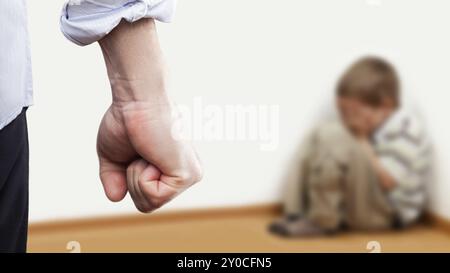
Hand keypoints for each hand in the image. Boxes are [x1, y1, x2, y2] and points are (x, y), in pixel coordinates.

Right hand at [96, 19, 201, 211]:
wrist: (136, 101)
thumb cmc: (127, 120)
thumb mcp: (114, 156)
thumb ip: (114, 178)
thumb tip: (116, 198)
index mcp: (172, 171)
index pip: (145, 199)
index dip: (128, 179)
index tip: (136, 150)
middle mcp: (186, 176)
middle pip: (147, 205)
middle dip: (131, 180)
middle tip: (141, 150)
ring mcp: (189, 177)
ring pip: (150, 203)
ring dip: (136, 176)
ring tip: (147, 151)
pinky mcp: (188, 176)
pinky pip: (154, 197)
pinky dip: (142, 176)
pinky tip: (153, 154)